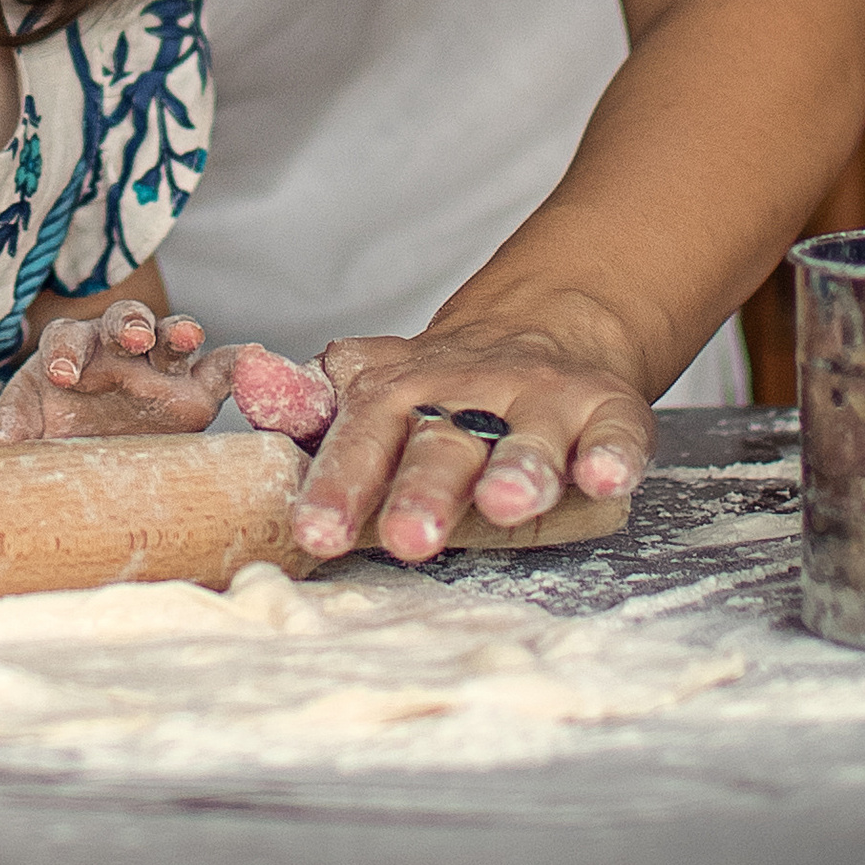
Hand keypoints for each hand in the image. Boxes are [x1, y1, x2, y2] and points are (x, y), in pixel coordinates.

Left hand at [0, 296, 238, 441]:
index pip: (67, 338)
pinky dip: (238, 361)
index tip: (63, 374)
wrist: (96, 461)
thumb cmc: (56, 431)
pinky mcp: (196, 392)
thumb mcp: (30, 425)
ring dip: (179, 331)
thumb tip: (0, 444)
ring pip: (172, 335)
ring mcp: (161, 368)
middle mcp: (118, 350)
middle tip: (133, 338)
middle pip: (125, 322)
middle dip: (130, 325)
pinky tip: (253, 359)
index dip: (67, 351)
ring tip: (185, 337)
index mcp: (72, 351)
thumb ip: (15, 425)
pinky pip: (221, 369)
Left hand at [286, 320, 654, 564]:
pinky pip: (615, 432)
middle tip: (409, 538)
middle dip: (426, 491)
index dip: (340, 485)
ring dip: (519, 469)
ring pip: (529, 437)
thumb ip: (315, 401)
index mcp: (403, 393)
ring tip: (507, 505)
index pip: (364, 438)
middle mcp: (471, 392)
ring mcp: (542, 400)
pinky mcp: (607, 409)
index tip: (317, 533)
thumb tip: (249, 390)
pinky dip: (612, 456)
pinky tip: (605, 479)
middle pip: (445, 443)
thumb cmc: (442, 387)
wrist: (543, 326)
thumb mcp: (374, 386)